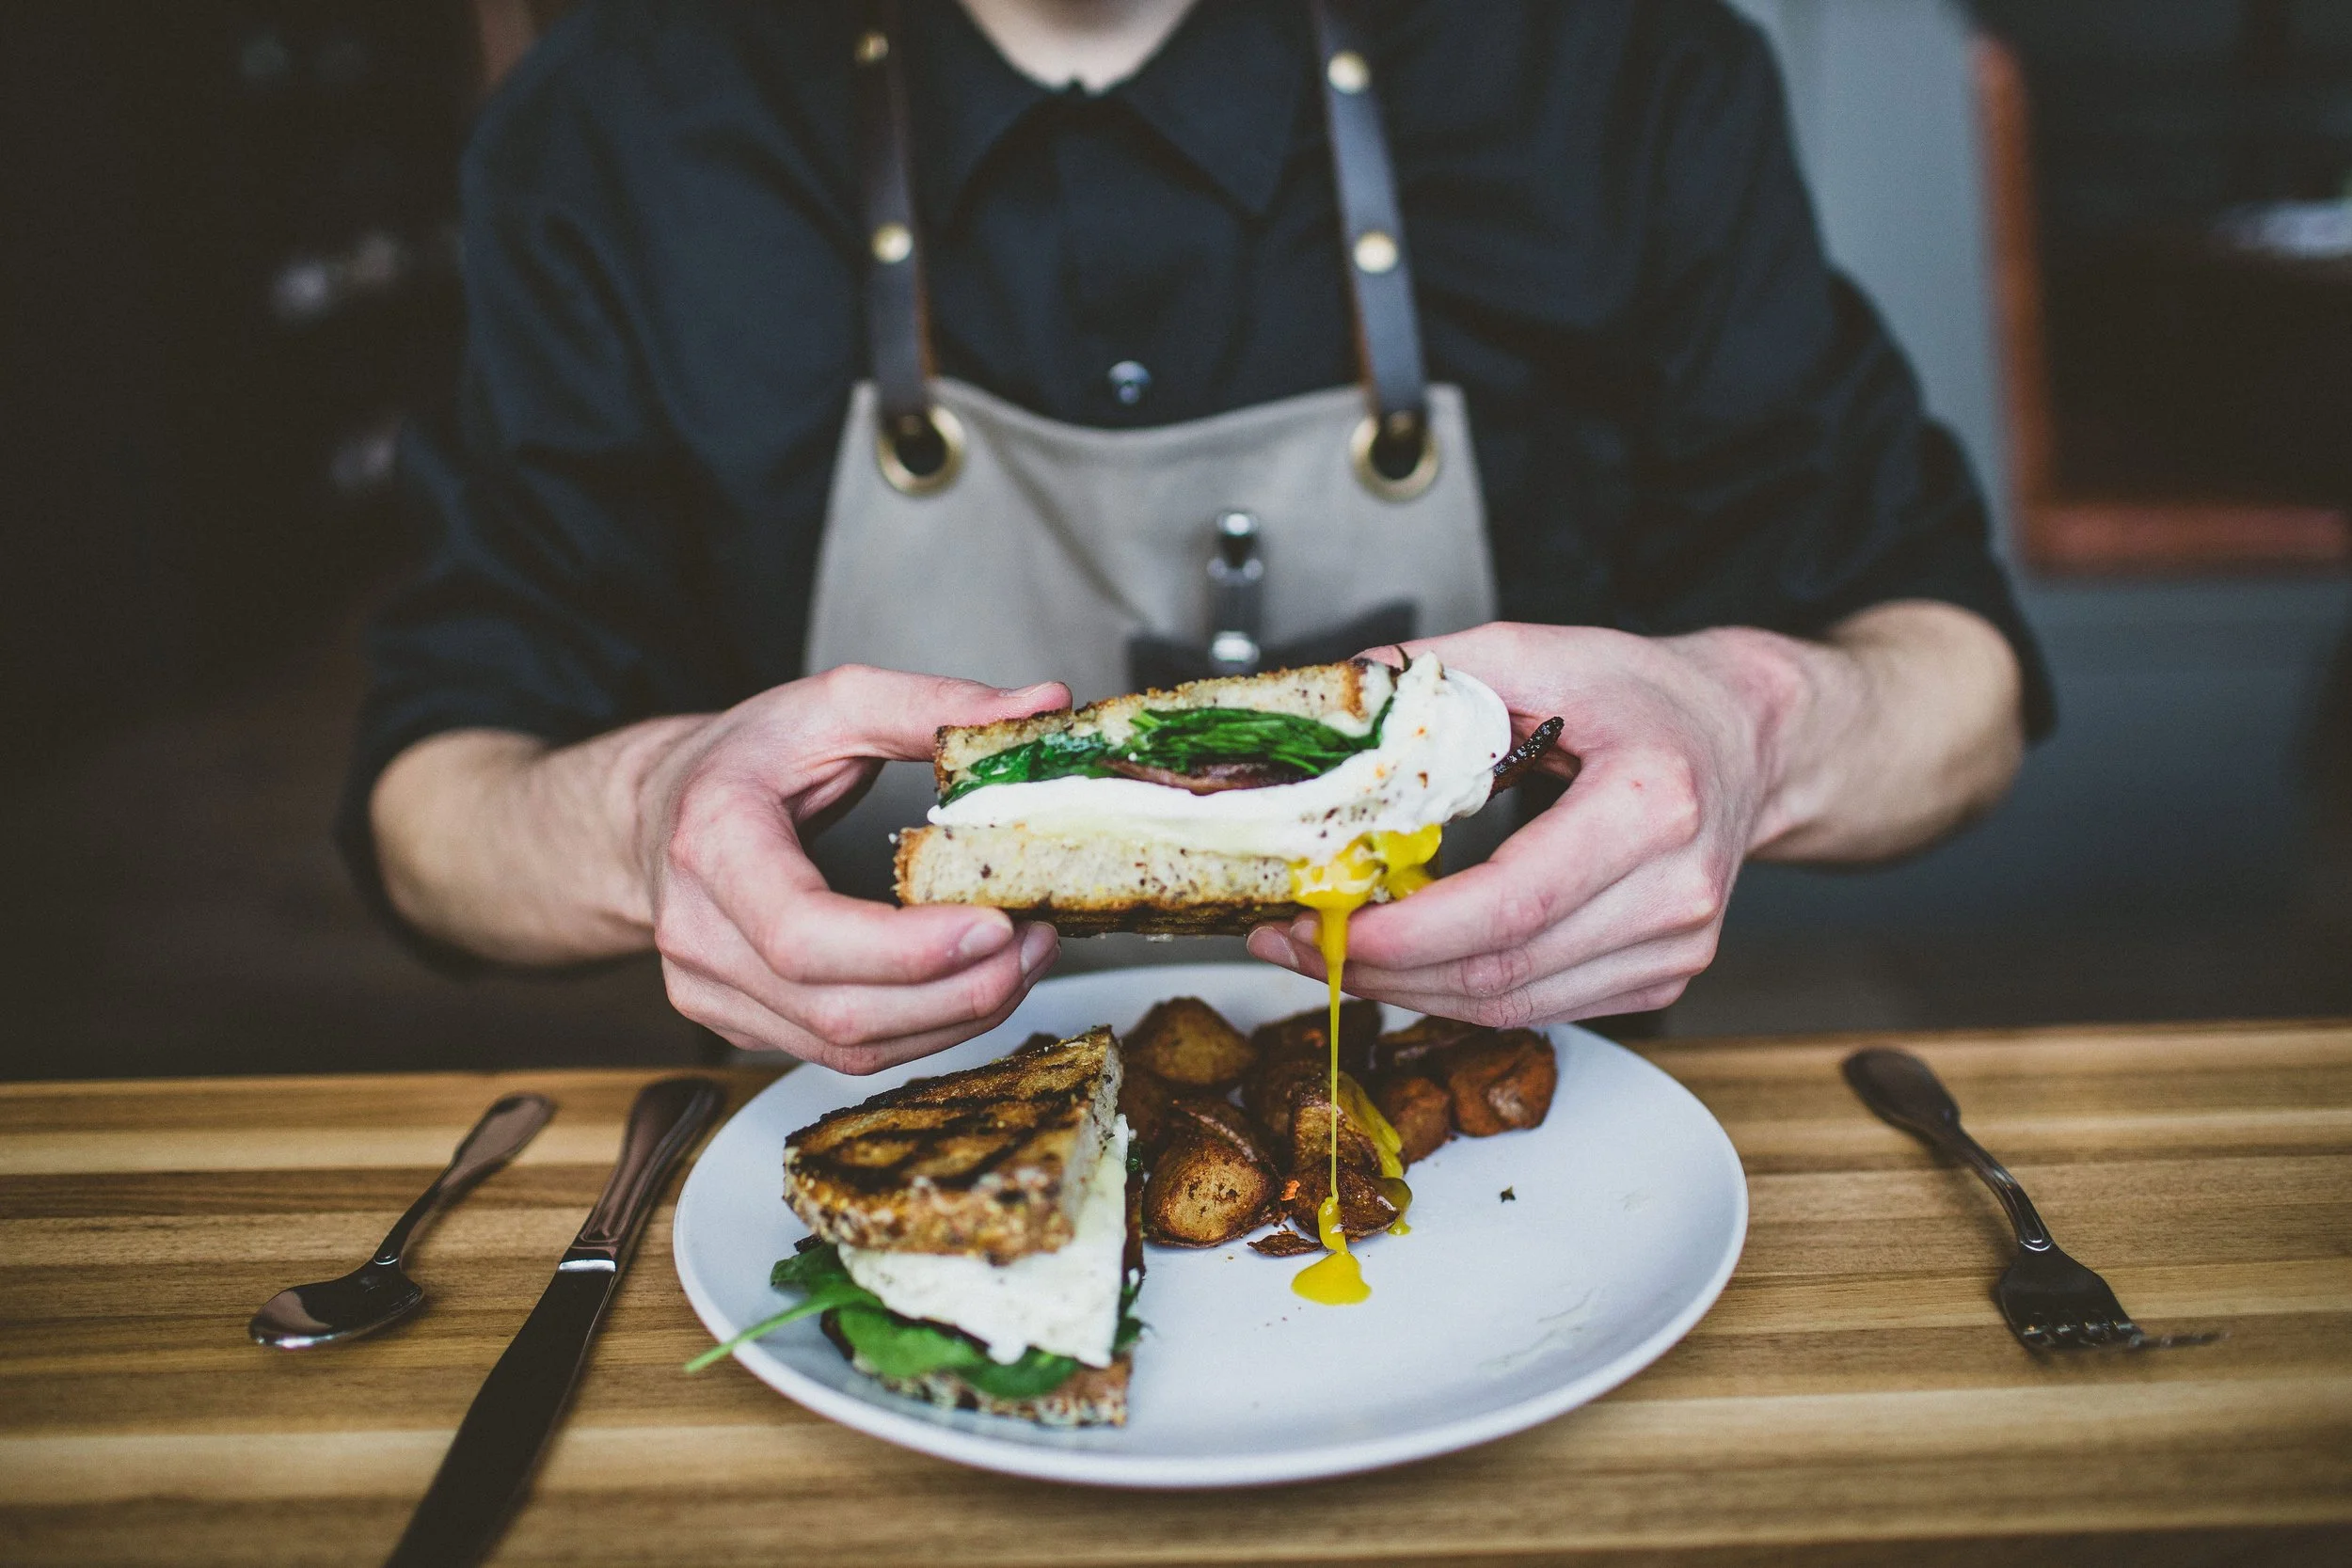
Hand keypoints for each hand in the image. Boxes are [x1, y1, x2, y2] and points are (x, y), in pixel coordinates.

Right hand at [640, 665, 1068, 1070]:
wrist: (657, 812)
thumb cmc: (743, 757)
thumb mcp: (834, 703)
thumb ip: (937, 703)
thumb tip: (1045, 702)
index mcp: (712, 843)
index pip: (803, 933)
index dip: (906, 951)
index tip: (997, 926)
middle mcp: (699, 932)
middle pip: (839, 1009)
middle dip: (959, 992)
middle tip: (1037, 943)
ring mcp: (709, 991)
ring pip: (849, 1048)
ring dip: (955, 1017)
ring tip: (1022, 962)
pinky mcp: (738, 1024)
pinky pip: (842, 1055)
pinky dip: (922, 1031)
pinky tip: (971, 987)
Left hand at [1246, 621, 1808, 1026]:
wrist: (1742, 737)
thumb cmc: (1649, 697)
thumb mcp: (1544, 652)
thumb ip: (1437, 673)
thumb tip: (1341, 693)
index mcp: (1652, 805)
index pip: (1513, 905)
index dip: (1408, 934)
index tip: (1322, 922)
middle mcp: (1675, 891)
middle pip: (1502, 971)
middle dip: (1381, 967)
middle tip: (1292, 939)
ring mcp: (1676, 948)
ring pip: (1512, 1005)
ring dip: (1408, 988)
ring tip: (1327, 949)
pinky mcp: (1660, 977)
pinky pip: (1536, 1007)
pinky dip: (1457, 991)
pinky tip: (1406, 958)